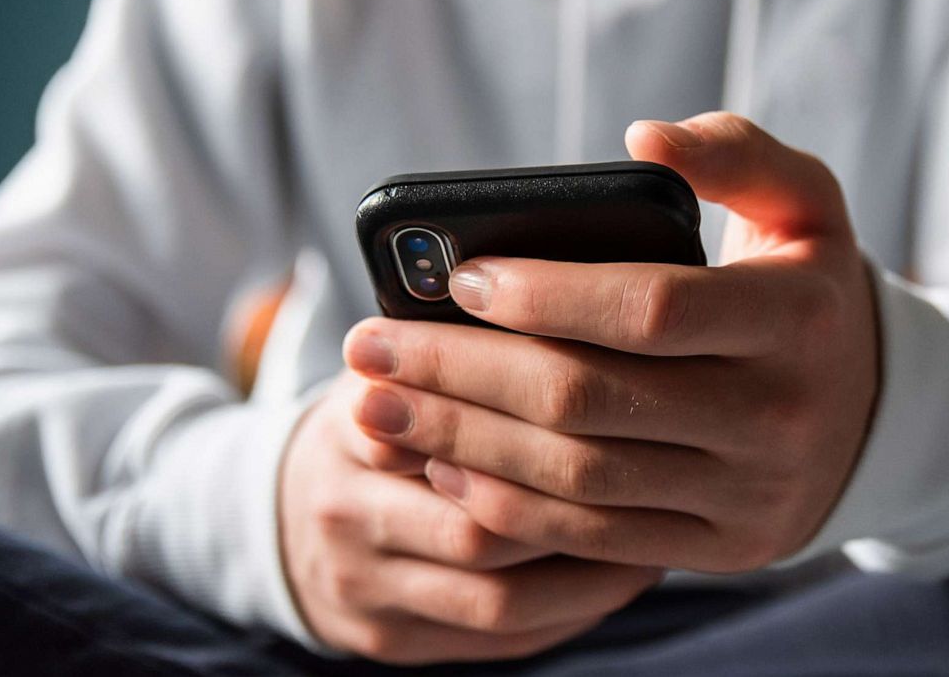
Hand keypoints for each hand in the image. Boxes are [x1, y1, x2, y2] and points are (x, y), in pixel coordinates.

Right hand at [278, 373, 663, 662]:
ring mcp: (366, 589)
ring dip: (588, 570)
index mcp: (348, 429)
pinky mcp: (394, 641)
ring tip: (660, 533)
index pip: (444, 431)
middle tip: (660, 479)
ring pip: (497, 596)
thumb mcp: (390, 371)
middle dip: (574, 509)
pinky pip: (501, 638)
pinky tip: (624, 572)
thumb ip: (449, 353)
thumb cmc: (377, 425)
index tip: (613, 406)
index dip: (530, 427)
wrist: (288, 520)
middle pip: (476, 524)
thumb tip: (551, 308)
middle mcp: (345, 515)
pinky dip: (572, 609)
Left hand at [345, 112, 880, 572]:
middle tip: (371, 343)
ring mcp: (749, 494)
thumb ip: (734, 152)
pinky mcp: (721, 547)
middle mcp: (779, 415)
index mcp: (798, 318)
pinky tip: (443, 464)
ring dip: (463, 441)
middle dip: (464, 371)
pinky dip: (507, 506)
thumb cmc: (805, 288)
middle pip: (592, 399)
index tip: (461, 277)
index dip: (547, 295)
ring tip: (380, 403)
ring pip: (580, 476)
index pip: (652, 309)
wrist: (871, 413)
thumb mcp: (803, 203)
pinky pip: (594, 539)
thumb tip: (641, 138)